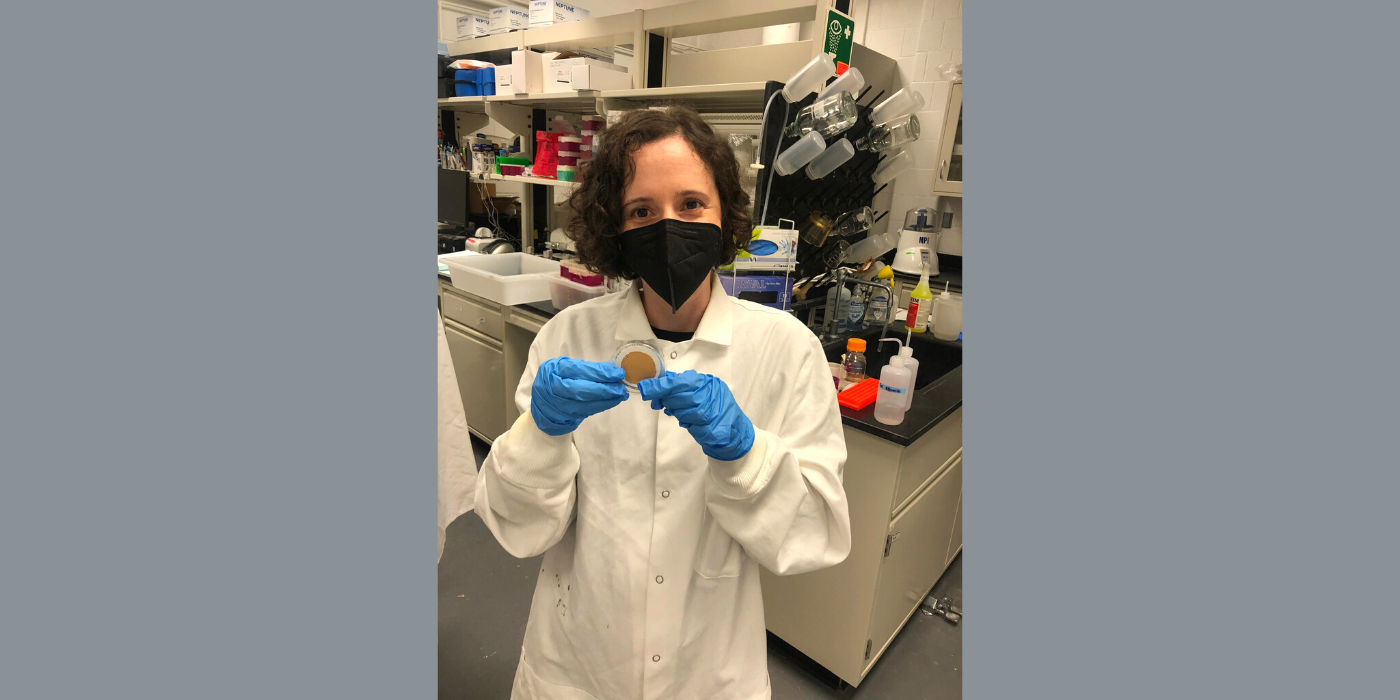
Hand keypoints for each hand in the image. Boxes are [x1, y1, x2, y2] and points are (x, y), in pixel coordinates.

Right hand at [531, 357, 628, 435]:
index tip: (618, 373)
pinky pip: (586, 411)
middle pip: (581, 389)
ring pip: (584, 403)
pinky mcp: (564, 415)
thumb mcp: (565, 369)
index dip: (599, 372)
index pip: (579, 370)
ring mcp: (557, 403)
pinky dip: (601, 406)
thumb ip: (584, 369)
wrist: (543, 404)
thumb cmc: (557, 380)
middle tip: (621, 386)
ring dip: (606, 399)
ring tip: (621, 395)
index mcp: (553, 369)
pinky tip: (613, 401)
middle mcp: (552, 386)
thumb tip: (611, 370)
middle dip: (604, 388)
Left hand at [639, 370, 754, 460]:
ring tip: (685, 414)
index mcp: (708, 382)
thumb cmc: (714, 407)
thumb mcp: (703, 390)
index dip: (659, 386)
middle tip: (665, 404)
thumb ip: (682, 386)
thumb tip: (656, 386)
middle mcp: (711, 395)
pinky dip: (689, 425)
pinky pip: (691, 426)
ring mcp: (712, 412)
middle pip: (678, 397)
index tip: (645, 389)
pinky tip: (694, 423)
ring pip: (683, 413)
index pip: (678, 382)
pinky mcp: (711, 429)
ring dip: (680, 414)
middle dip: (668, 401)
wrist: (735, 429)